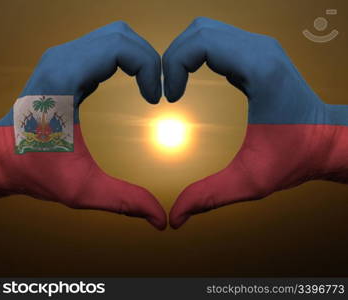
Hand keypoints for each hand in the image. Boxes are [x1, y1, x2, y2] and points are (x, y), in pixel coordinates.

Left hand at [0, 21, 165, 229]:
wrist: (1, 157)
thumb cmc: (33, 169)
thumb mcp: (82, 190)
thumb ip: (125, 202)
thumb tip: (160, 219)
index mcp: (64, 79)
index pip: (119, 47)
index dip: (149, 67)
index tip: (157, 98)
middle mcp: (61, 59)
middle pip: (121, 35)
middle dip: (150, 58)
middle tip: (159, 90)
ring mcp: (62, 58)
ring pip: (114, 36)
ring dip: (139, 57)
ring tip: (150, 87)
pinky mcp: (66, 64)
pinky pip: (104, 47)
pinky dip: (126, 59)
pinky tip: (134, 83)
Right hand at [163, 17, 347, 228]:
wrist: (327, 140)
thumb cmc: (296, 157)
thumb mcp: (250, 181)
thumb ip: (209, 197)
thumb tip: (175, 217)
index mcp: (259, 71)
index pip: (201, 43)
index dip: (172, 65)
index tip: (168, 97)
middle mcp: (261, 50)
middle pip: (199, 30)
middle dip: (172, 56)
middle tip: (166, 89)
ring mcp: (260, 48)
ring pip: (206, 30)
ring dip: (183, 53)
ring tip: (175, 84)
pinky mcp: (257, 53)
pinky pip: (218, 40)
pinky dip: (197, 54)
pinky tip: (192, 79)